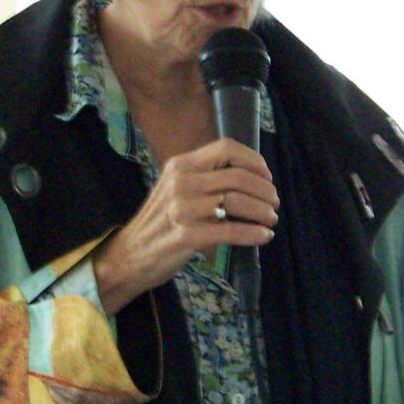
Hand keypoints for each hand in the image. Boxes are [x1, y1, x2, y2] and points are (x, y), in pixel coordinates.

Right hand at [92, 137, 278, 314]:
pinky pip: (231, 230)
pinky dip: (254, 234)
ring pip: (238, 201)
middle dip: (265, 189)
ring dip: (263, 211)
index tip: (267, 176)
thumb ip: (204, 179)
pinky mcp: (187, 235)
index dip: (254, 160)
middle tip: (273, 203)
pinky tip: (263, 236)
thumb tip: (248, 178)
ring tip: (270, 220)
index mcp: (180, 165)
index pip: (226, 148)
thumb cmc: (159, 223)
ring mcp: (183, 208)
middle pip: (238, 175)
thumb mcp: (175, 189)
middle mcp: (181, 182)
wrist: (130, 255)